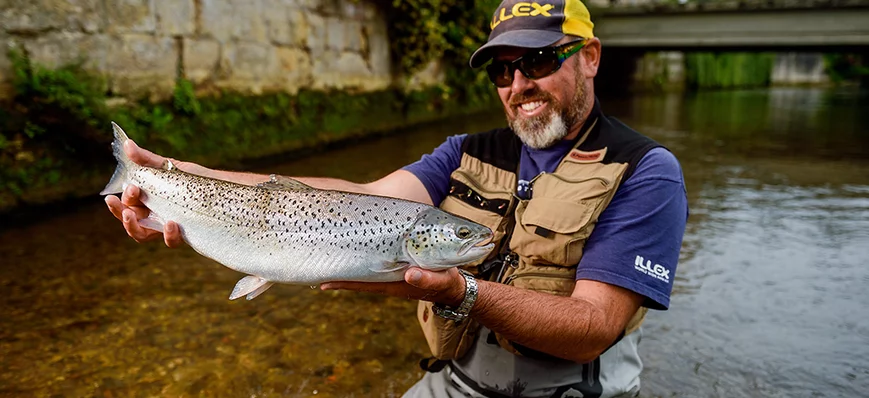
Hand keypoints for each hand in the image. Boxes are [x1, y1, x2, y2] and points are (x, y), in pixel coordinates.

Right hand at [104, 139, 183, 247]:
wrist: (221, 187)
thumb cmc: (192, 178)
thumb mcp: (168, 166)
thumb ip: (147, 159)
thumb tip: (127, 144)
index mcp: (145, 200)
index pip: (126, 203)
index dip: (121, 200)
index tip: (131, 187)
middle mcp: (152, 215)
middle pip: (129, 220)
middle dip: (120, 213)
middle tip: (121, 206)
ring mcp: (166, 226)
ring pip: (142, 235)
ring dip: (133, 227)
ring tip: (132, 216)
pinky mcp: (183, 234)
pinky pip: (172, 241)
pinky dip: (168, 235)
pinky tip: (171, 223)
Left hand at [320, 267, 467, 305]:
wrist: (454, 285)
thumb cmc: (447, 282)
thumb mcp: (441, 279)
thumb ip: (426, 278)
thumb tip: (409, 275)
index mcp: (395, 283)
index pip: (363, 283)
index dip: (343, 282)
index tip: (322, 282)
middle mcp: (388, 278)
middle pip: (356, 277)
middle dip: (336, 275)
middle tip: (313, 272)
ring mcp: (391, 273)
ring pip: (362, 270)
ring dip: (344, 267)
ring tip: (324, 263)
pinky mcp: (396, 265)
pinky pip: (373, 263)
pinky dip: (360, 261)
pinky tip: (350, 254)